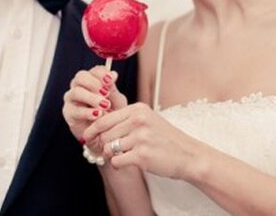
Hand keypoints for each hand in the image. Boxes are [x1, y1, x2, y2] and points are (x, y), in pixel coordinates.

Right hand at [62, 66, 127, 151]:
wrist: (107, 135)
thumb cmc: (112, 115)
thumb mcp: (117, 102)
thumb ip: (113, 89)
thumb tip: (113, 74)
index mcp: (93, 80)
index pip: (94, 71)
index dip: (102, 74)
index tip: (111, 80)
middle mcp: (80, 86)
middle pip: (81, 77)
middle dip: (94, 83)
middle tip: (106, 93)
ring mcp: (72, 99)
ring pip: (76, 92)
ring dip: (91, 97)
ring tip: (104, 105)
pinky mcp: (69, 113)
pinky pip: (75, 110)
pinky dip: (87, 112)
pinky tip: (97, 114)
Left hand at [82, 102, 203, 179]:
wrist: (188, 155)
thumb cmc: (166, 139)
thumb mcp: (148, 120)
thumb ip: (126, 119)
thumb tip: (97, 124)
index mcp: (138, 110)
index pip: (105, 118)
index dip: (93, 129)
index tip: (87, 137)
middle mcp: (138, 121)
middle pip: (105, 134)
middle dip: (104, 144)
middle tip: (108, 151)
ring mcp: (140, 138)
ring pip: (109, 148)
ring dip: (111, 155)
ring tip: (122, 156)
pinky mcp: (142, 155)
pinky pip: (116, 161)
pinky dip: (117, 165)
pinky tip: (126, 163)